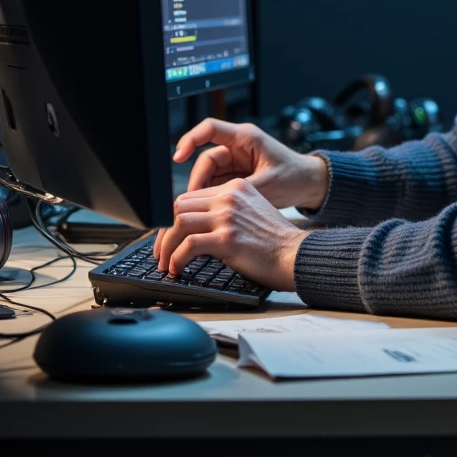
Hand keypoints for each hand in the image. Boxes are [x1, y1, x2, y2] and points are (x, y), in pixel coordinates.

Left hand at [153, 179, 308, 290]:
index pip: (191, 197)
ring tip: (166, 264)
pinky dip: (177, 259)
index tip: (168, 237)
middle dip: (164, 232)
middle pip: (179, 207)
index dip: (172, 218)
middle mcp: (229, 196)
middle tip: (161, 253)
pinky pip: (189, 245)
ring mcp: (228, 216)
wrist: (296, 254)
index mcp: (235, 187)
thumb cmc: (276, 241)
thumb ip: (227, 211)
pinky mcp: (227, 237)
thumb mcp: (251, 213)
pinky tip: (178, 269)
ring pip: (178, 223)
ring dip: (166, 246)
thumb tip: (196, 228)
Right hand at [170, 118, 328, 210]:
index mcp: (245, 138)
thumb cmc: (295, 177)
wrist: (311, 184)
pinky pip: (217, 182)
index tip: (178, 156)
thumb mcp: (267, 185)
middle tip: (191, 202)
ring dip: (203, 190)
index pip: (209, 129)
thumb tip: (213, 201)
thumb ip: (239, 190)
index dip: (190, 139)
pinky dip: (212, 195)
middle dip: (197, 180)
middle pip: (206, 159)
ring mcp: (237, 160)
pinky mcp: (238, 174)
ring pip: (209, 173)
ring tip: (200, 210)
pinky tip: (210, 209)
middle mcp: (238, 146)